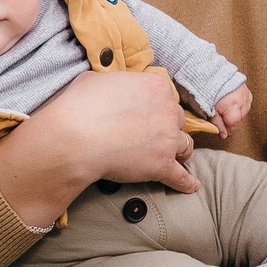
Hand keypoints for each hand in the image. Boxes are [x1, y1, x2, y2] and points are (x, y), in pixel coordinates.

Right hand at [34, 68, 199, 193]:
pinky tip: (192, 187)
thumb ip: (111, 81)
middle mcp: (167, 110)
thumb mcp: (94, 80)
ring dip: (179, 151)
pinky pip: (181, 176)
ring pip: (185, 144)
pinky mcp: (162, 165)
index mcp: (155, 86)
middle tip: (154, 136)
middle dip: (167, 127)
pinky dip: (186, 183)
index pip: (165, 95)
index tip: (148, 114)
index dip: (156, 106)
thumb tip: (106, 86)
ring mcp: (167, 139)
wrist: (75, 138)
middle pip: (176, 119)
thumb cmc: (80, 106)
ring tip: (175, 158)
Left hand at [210, 82, 252, 138]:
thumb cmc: (209, 91)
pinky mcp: (247, 91)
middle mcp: (242, 103)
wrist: (212, 74)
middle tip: (219, 113)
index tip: (221, 130)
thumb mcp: (210, 111)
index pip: (233, 126)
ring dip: (235, 111)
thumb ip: (218, 124)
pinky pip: (246, 103)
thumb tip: (224, 136)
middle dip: (229, 119)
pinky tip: (232, 101)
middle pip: (237, 119)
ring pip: (242, 112)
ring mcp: (246, 96)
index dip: (226, 129)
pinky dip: (240, 104)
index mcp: (232, 108)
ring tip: (225, 105)